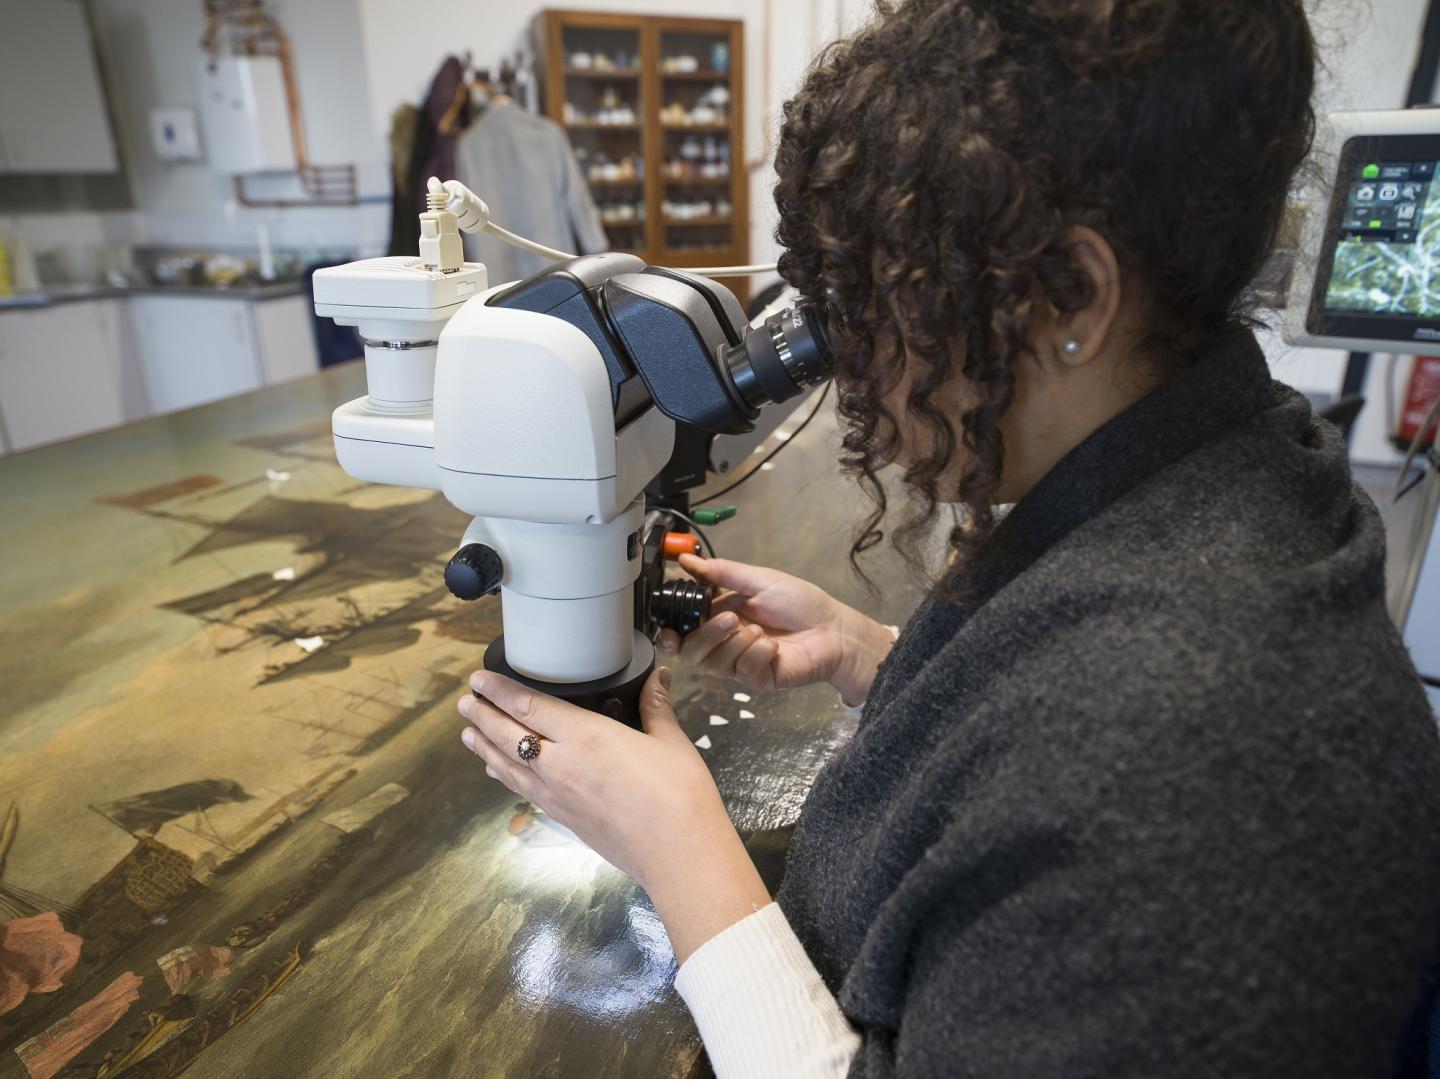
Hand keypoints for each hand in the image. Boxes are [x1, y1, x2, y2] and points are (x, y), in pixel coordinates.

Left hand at [458, 665, 769, 962]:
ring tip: (467, 732)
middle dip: (482, 715)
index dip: (499, 690)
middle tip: (464, 701)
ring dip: (484, 746)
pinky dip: (503, 775)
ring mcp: (557, 796)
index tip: (479, 678)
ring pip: (507, 765)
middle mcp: (561, 765)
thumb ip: (656, 706)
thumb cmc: (679, 795)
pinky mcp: (562, 819)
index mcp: (586, 736)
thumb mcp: (670, 742)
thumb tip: (659, 675)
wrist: (678, 854)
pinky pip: (521, 790)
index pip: (528, 706)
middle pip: (508, 735)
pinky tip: (495, 771)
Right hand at [657, 553, 894, 705]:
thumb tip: (686, 561)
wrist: (833, 629)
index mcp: (719, 615)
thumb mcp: (757, 579)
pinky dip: (757, 654)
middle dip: (707, 635)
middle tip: (732, 619)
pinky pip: (741, 671)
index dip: (670, 633)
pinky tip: (774, 646)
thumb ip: (719, 573)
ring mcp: (739, 663)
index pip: (682, 630)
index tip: (669, 629)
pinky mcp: (756, 679)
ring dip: (735, 643)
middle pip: (690, 652)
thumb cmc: (800, 602)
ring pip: (712, 664)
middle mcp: (725, 641)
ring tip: (760, 630)